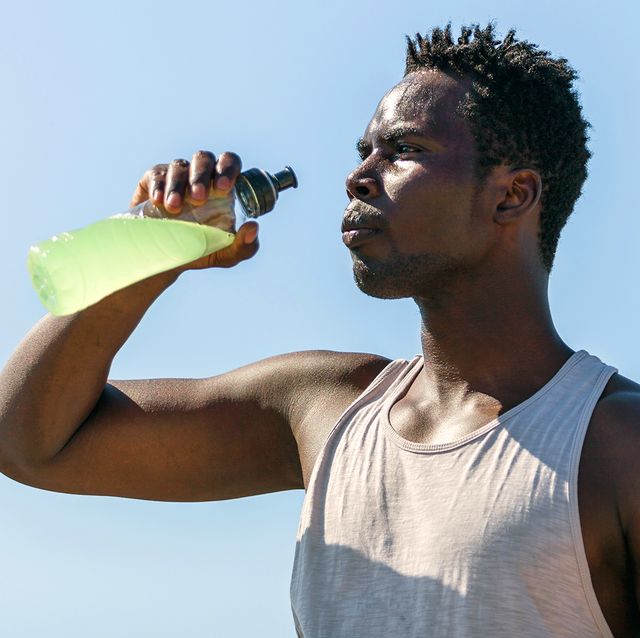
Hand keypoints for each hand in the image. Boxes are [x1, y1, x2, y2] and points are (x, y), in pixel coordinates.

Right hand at [130, 150, 258, 269]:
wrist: (165, 259)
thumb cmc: (202, 250)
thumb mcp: (226, 254)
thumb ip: (245, 246)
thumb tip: (254, 227)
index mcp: (222, 185)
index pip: (229, 162)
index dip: (228, 168)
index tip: (223, 187)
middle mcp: (200, 175)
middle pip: (203, 158)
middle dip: (201, 175)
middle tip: (199, 198)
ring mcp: (176, 176)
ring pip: (178, 166)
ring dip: (177, 184)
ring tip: (175, 207)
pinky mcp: (153, 181)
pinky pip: (156, 175)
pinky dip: (158, 186)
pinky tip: (158, 201)